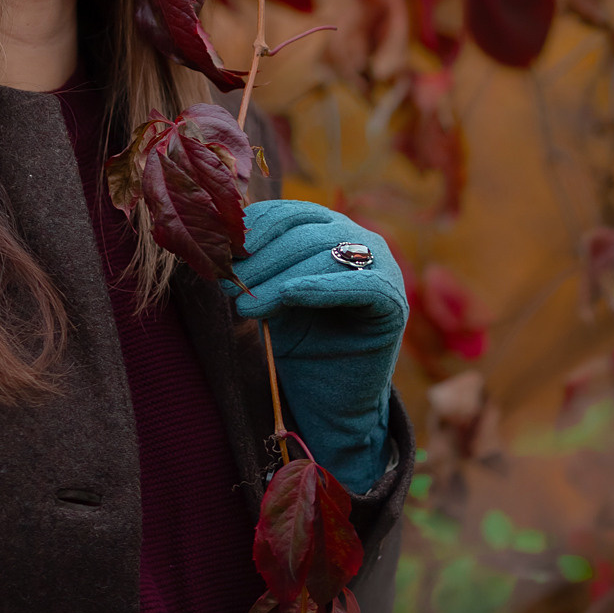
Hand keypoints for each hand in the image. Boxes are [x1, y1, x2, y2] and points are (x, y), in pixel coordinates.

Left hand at [221, 200, 407, 492]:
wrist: (332, 399)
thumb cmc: (301, 343)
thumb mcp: (272, 298)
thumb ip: (257, 270)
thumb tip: (222, 248)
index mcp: (329, 229)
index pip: (288, 213)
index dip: (254, 229)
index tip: (222, 252)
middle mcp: (358, 239)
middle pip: (304, 232)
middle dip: (261, 258)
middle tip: (229, 285)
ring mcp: (381, 266)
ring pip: (326, 254)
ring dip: (279, 277)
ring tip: (246, 306)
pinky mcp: (392, 301)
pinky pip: (359, 285)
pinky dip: (321, 287)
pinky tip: (290, 295)